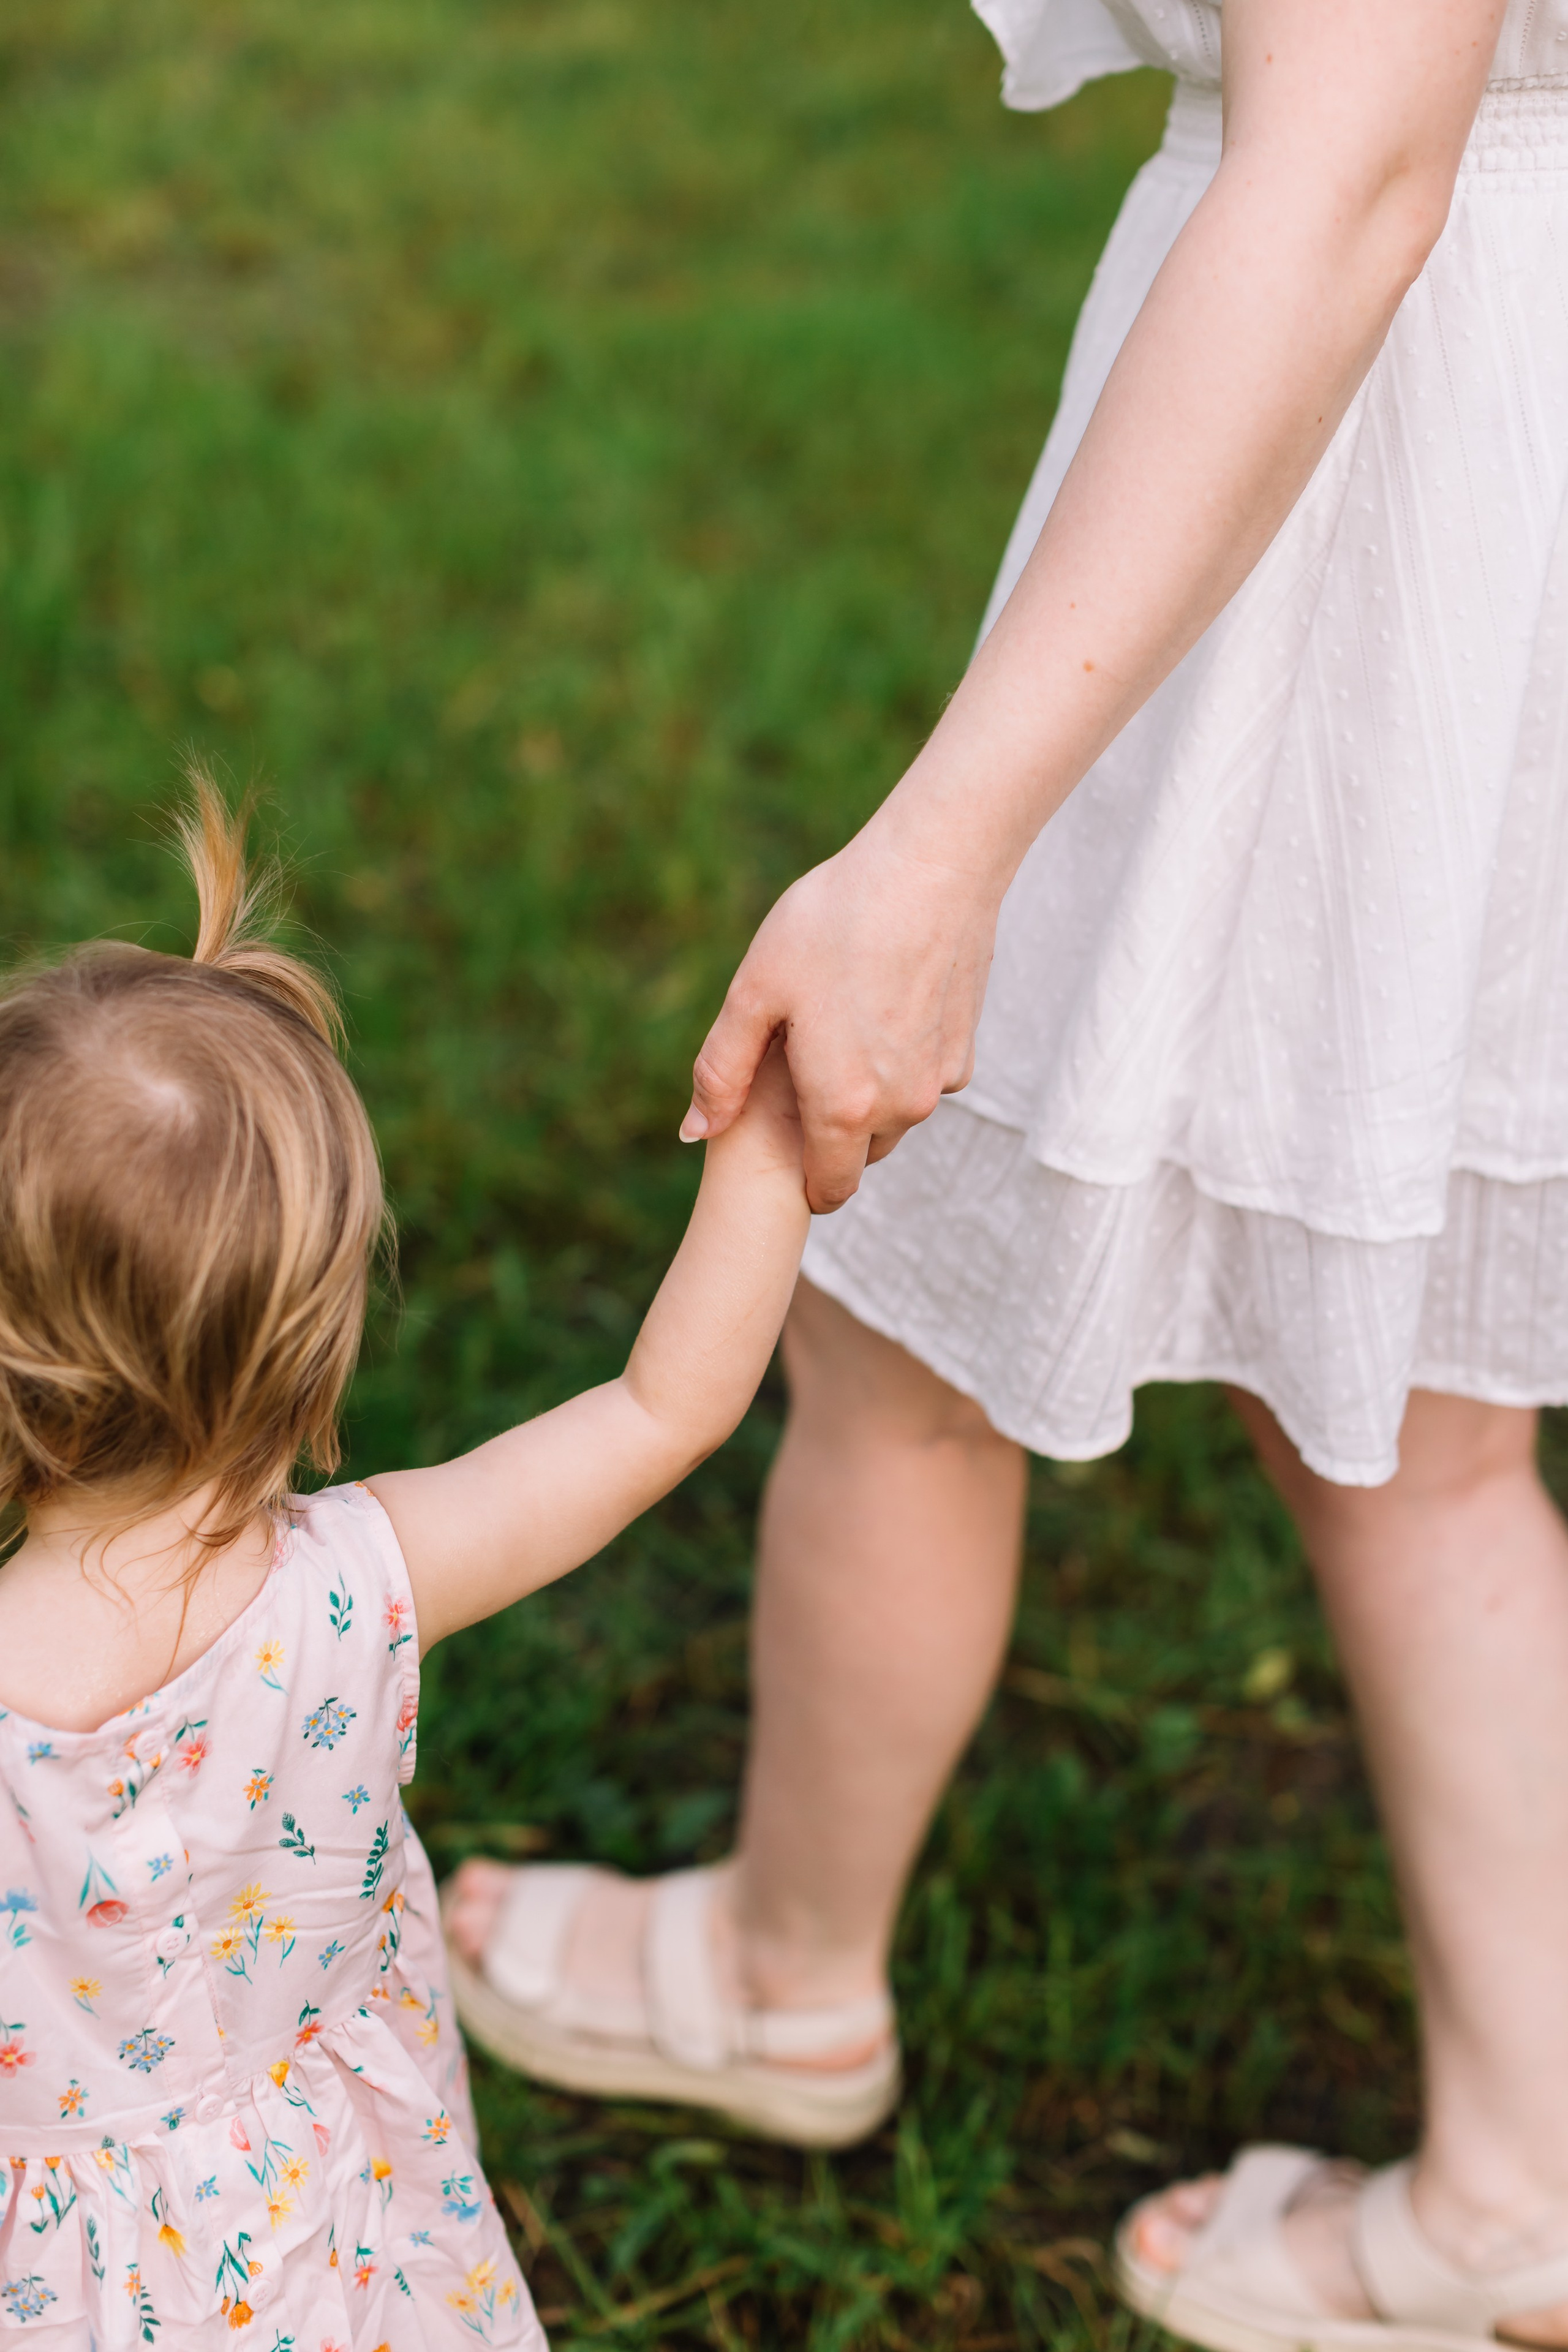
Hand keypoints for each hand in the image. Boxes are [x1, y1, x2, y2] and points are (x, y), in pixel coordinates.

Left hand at [682, 831, 999, 1212]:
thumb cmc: (833, 922)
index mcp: (843, 1106)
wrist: (931, 868)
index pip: (827, 1190)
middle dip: (828, 1131)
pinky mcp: (965, 1051)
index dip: (801, 1181)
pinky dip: (898, 1062)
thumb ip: (721, 1071)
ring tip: (836, 1022)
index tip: (782, 1142)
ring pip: (893, 1117)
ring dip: (864, 1095)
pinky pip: (921, 1080)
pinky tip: (878, 1001)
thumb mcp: (755, 992)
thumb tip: (694, 1132)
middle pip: (859, 1154)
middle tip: (802, 1057)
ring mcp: (939, 1082)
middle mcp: (901, 1108)